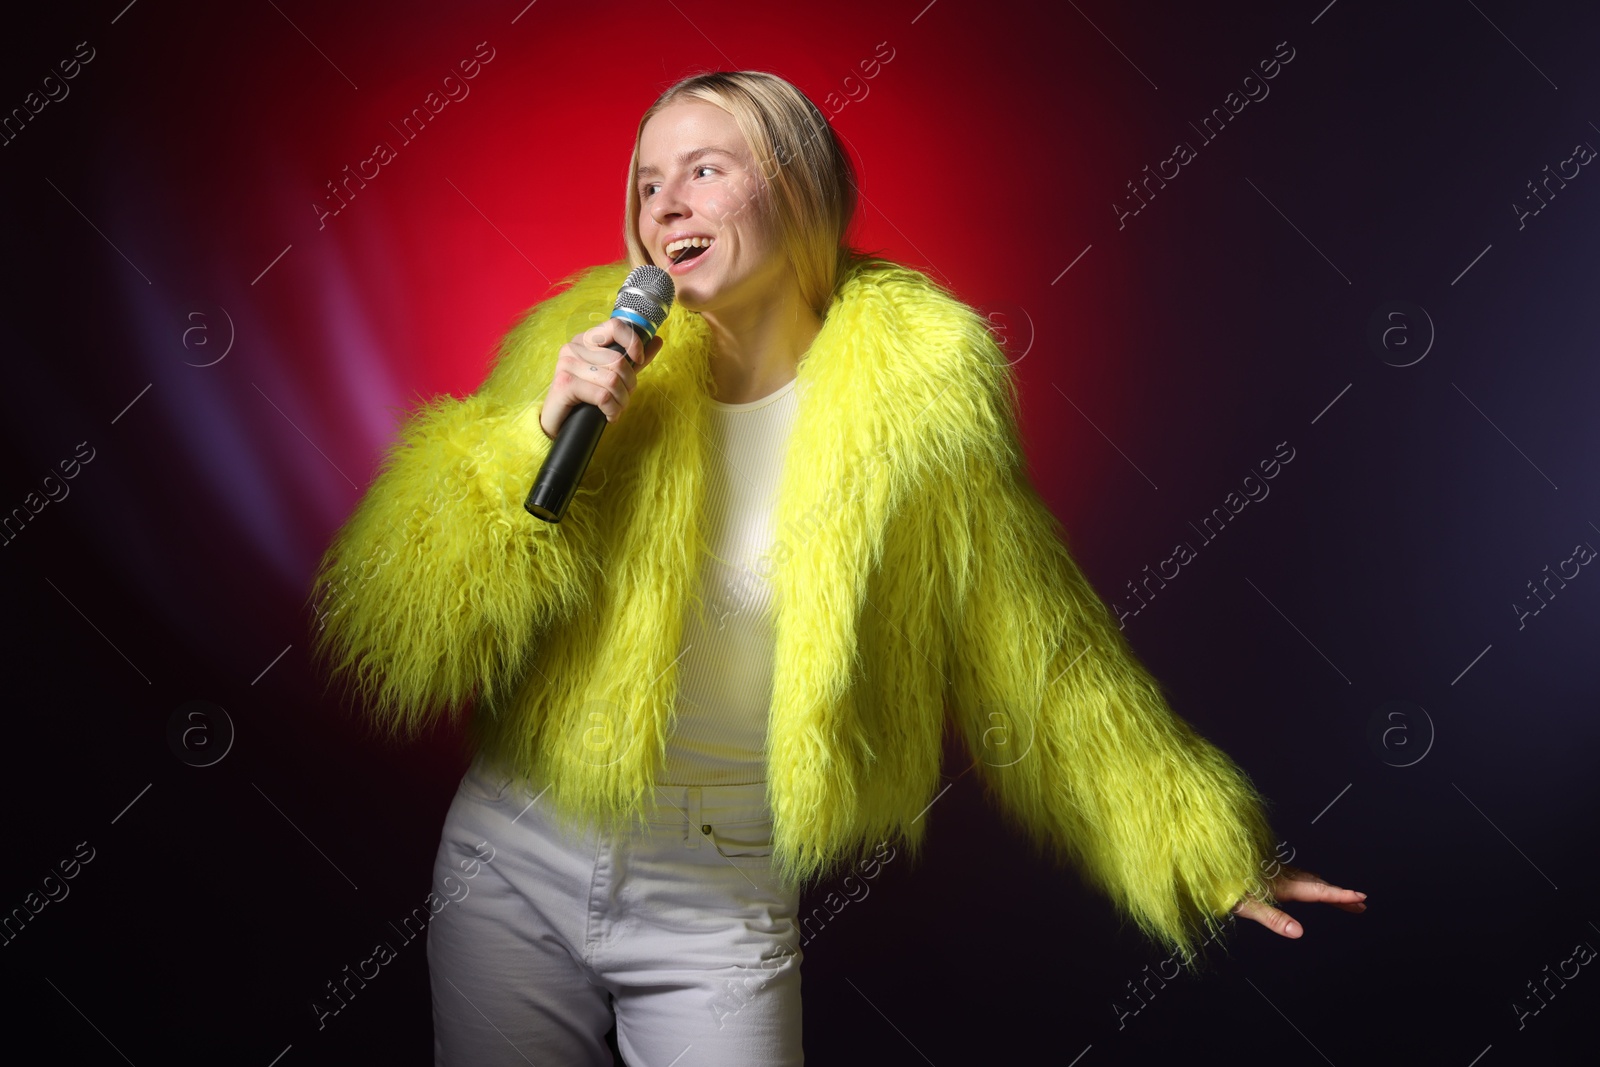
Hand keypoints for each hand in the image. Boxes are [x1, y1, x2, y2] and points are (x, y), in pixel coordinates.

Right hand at [538, 318, 664, 438]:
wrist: (558, 423)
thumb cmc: (585, 398)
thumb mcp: (612, 375)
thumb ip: (632, 359)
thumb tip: (656, 340)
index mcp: (586, 340)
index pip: (615, 325)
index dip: (634, 342)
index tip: (638, 361)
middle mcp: (574, 346)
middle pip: (619, 360)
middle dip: (629, 386)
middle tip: (623, 399)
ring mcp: (567, 363)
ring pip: (612, 380)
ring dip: (621, 401)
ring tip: (616, 410)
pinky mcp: (565, 382)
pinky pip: (602, 395)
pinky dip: (612, 410)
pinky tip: (609, 416)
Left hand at [1232, 863, 1366, 938]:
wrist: (1205, 862)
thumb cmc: (1222, 884)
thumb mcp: (1247, 905)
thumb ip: (1274, 919)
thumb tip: (1299, 933)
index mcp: (1281, 885)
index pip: (1317, 891)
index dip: (1340, 895)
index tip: (1361, 897)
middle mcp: (1282, 875)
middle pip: (1318, 885)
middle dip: (1340, 895)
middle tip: (1361, 904)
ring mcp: (1275, 871)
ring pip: (1309, 880)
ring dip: (1328, 889)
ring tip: (1345, 899)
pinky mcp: (1268, 870)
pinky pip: (1299, 877)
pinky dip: (1313, 884)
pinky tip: (1310, 886)